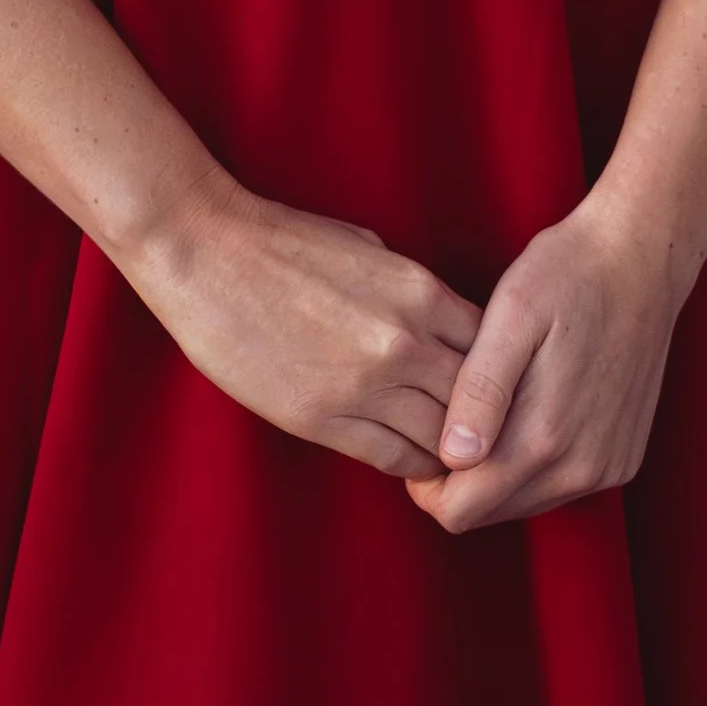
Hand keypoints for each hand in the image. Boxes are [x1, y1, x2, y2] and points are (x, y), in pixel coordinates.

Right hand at [120, 179, 482, 477]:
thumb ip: (411, 290)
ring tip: (453, 458)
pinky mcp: (322, 418)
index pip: (494, 350)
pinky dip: (410, 464)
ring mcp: (364, 385)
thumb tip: (437, 321)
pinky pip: (391, 457)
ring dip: (450, 449)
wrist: (208, 253)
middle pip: (476, 400)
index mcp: (419, 292)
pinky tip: (412, 462)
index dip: (499, 374)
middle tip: (487, 435)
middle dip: (484, 419)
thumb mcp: (367, 248)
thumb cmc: (283, 241)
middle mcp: (403, 341)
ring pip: (441, 438)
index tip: (494, 388)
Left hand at [403, 191, 693, 533]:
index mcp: (546, 437)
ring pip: (523, 502)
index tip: (422, 429)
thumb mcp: (512, 314)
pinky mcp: (622, 459)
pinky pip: (558, 485)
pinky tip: (529, 406)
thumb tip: (452, 458)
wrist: (643, 256)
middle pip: (488, 513)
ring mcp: (607, 467)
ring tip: (492, 401)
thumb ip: (480, 390)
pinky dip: (533, 461)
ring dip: (496, 469)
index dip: (426, 482)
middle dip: (459, 476)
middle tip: (455, 407)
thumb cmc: (569, 273)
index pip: (460, 512)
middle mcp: (582, 467)